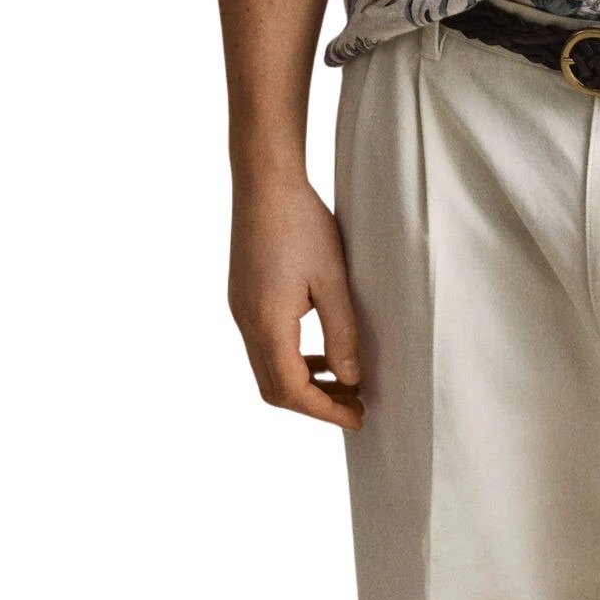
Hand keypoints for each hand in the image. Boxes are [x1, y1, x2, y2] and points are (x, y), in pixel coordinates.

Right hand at [227, 176, 366, 430]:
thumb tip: (351, 378)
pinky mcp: (243, 297)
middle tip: (355, 404)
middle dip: (315, 403)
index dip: (326, 410)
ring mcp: (241, 311)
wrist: (264, 182)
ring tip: (344, 381)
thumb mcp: (332, 278)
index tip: (358, 417)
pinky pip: (264, 345)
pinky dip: (292, 359)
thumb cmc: (301, 223)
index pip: (293, 390)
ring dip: (303, 382)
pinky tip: (320, 351)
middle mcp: (247, 324)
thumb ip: (342, 332)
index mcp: (267, 324)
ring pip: (268, 369)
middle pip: (275, 389)